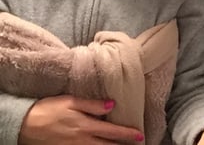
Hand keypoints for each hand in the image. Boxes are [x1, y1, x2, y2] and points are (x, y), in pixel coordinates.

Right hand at [18, 95, 143, 144]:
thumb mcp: (71, 102)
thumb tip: (112, 105)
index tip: (140, 135)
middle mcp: (82, 141)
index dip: (127, 134)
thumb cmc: (48, 109)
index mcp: (85, 126)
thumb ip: (93, 104)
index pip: (112, 132)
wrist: (24, 125)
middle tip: (137, 144)